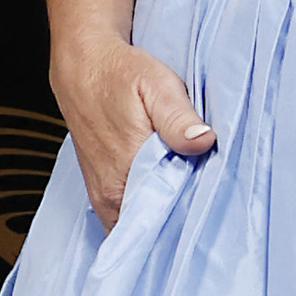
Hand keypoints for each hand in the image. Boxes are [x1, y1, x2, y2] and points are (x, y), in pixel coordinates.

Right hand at [51, 39, 216, 229]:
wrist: (82, 65)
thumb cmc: (118, 73)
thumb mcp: (156, 85)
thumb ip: (178, 118)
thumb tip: (202, 141)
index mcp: (123, 176)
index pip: (162, 224)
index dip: (190, 220)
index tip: (212, 210)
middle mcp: (109, 196)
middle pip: (153, 230)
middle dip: (180, 223)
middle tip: (206, 203)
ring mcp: (103, 199)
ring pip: (141, 226)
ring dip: (165, 217)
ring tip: (188, 198)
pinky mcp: (102, 193)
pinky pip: (130, 216)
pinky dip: (149, 211)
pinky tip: (168, 194)